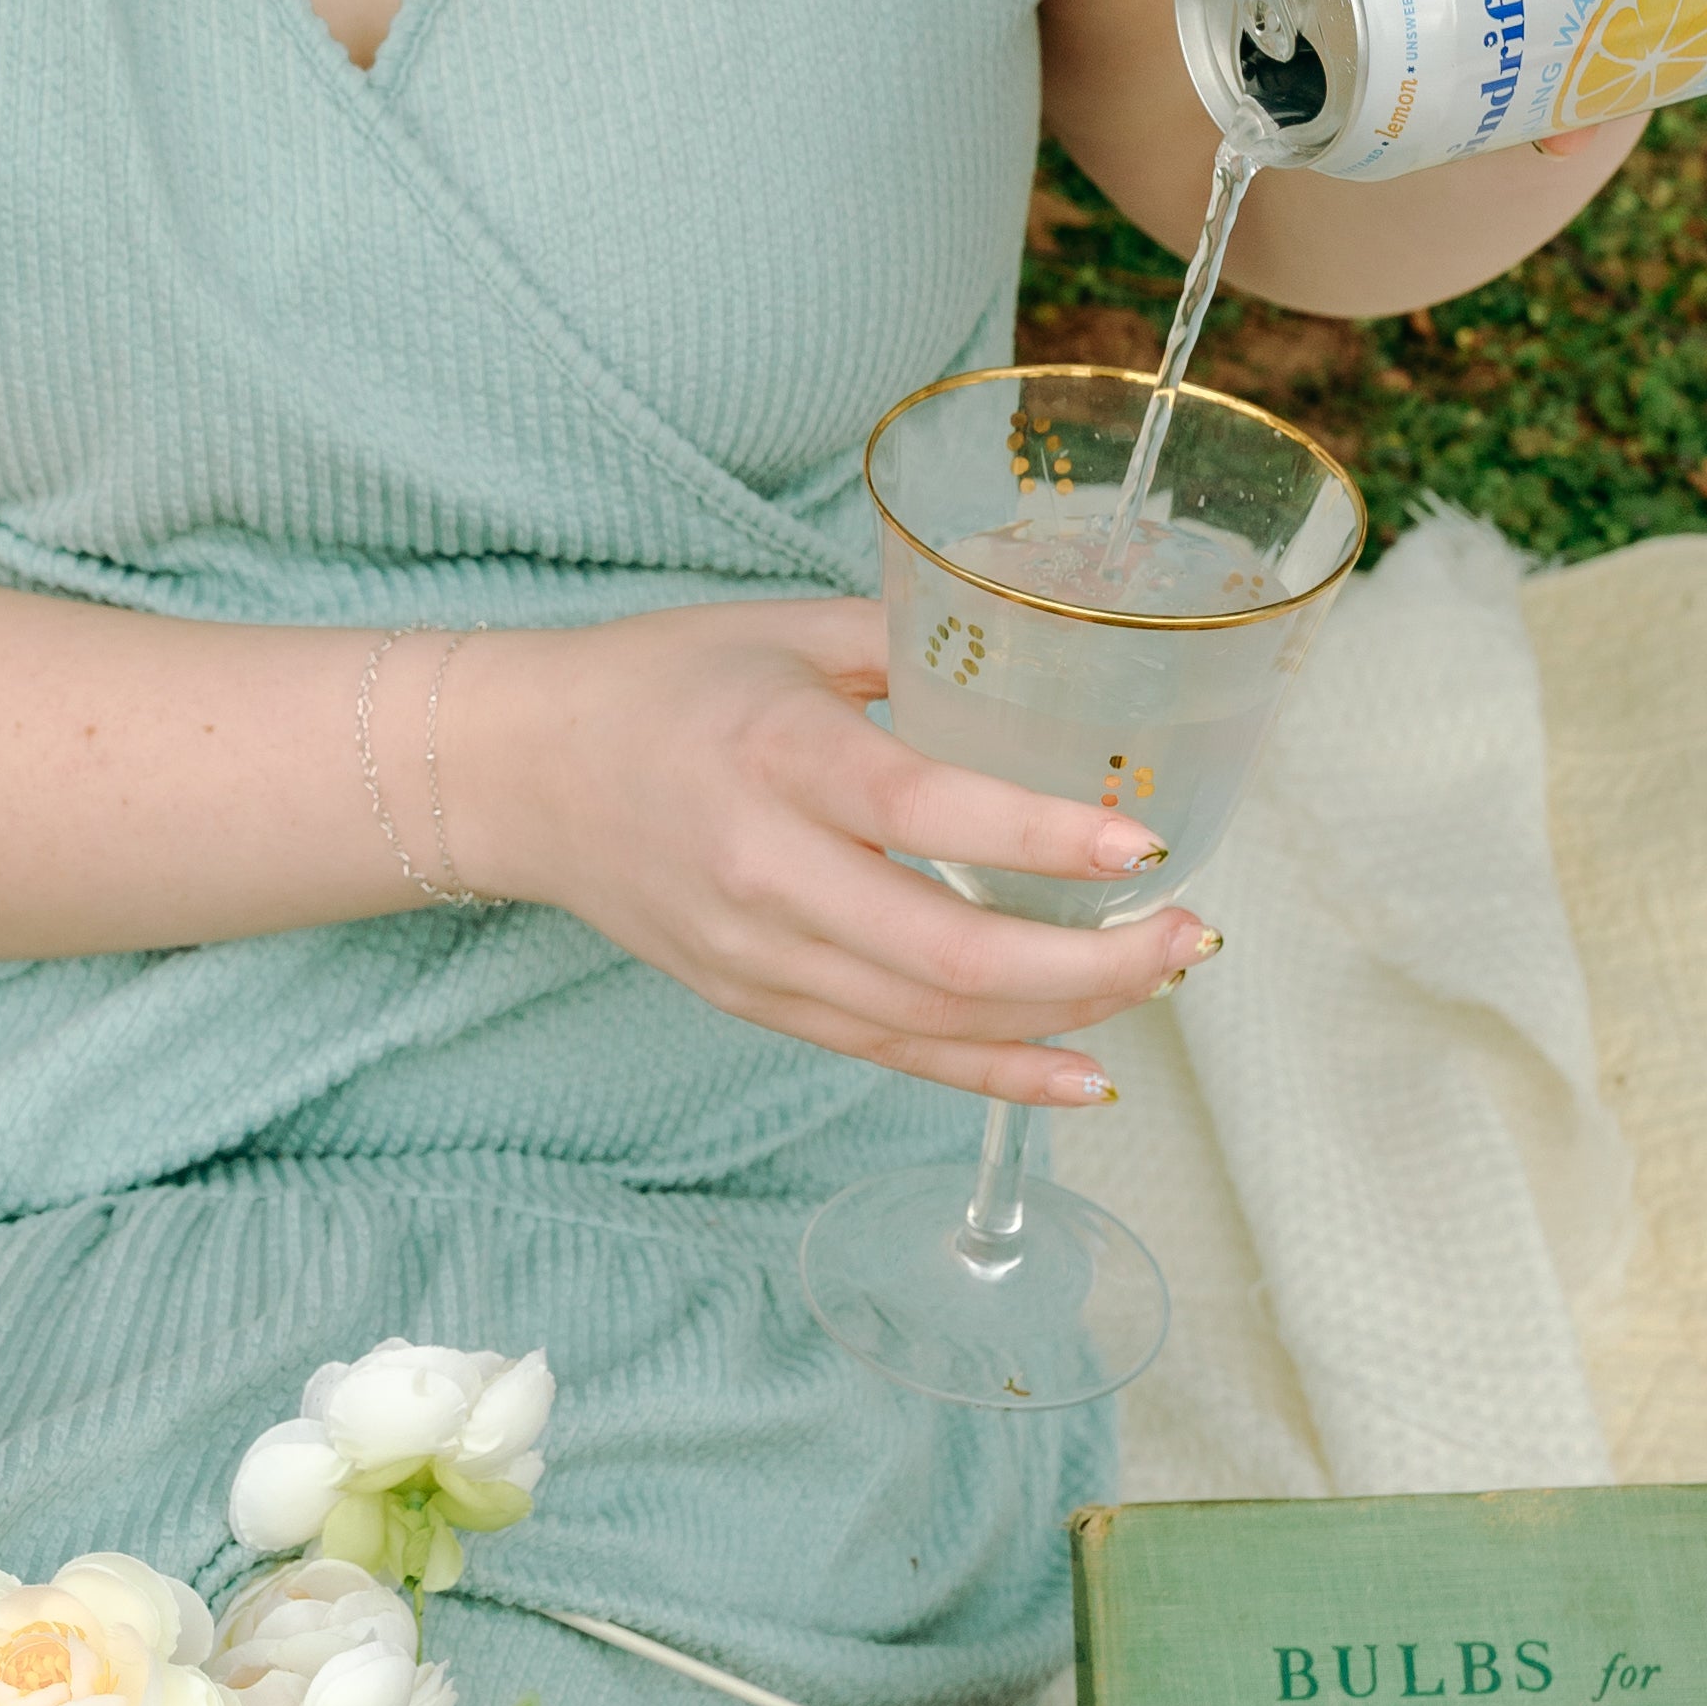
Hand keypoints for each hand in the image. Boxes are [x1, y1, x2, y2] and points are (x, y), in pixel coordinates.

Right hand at [447, 600, 1216, 1102]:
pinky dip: (994, 1074)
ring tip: (1160, 982)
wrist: (517, 773)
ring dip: (1062, 1016)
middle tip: (1189, 935)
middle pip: (944, 954)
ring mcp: (757, 954)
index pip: (921, 810)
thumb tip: (1051, 655)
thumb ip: (915, 646)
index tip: (1141, 843)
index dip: (1037, 838)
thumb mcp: (787, 631)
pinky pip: (891, 1054)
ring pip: (930, 1021)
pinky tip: (1083, 1074)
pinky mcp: (754, 1001)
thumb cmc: (660, 684)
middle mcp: (765, 870)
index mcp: (778, 754)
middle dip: (1089, 961)